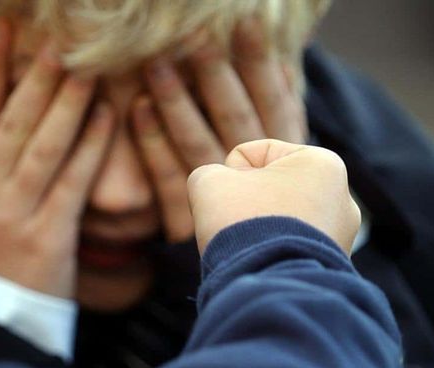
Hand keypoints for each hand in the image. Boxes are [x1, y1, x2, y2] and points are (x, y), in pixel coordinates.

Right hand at [0, 20, 114, 297]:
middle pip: (11, 121)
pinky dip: (91, 148)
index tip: (0, 30)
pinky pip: (72, 183)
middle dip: (35, 77)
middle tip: (58, 40)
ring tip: (88, 69)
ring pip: (43, 147)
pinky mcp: (46, 234)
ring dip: (67, 104)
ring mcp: (13, 211)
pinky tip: (108, 119)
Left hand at [131, 21, 306, 242]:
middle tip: (194, 36)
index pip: (275, 104)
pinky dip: (153, 145)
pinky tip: (138, 111)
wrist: (269, 276)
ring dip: (176, 102)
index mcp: (288, 161)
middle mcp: (258, 178)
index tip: (246, 25)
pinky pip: (169, 179)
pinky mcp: (191, 222)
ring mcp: (224, 201)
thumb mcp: (295, 165)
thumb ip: (282, 118)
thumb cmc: (283, 214)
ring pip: (198, 143)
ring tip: (154, 64)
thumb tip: (285, 65)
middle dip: (215, 75)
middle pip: (234, 118)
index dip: (260, 64)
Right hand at [188, 139, 360, 255]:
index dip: (229, 176)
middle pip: (268, 189)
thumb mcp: (209, 181)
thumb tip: (221, 195)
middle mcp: (342, 198)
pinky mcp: (332, 267)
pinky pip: (285, 249)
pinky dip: (270, 254)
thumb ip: (209, 173)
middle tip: (238, 226)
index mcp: (322, 163)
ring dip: (256, 230)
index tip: (233, 201)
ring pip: (276, 221)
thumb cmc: (243, 224)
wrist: (269, 287)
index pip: (252, 155)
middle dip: (246, 205)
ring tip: (251, 248)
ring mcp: (340, 237)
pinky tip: (264, 266)